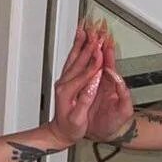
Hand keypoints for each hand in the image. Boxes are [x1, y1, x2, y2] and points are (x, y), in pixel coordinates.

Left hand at [48, 20, 105, 144]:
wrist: (60, 133)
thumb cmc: (71, 129)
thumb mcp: (78, 119)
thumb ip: (85, 101)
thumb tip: (92, 83)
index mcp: (68, 92)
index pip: (85, 73)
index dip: (95, 61)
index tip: (102, 49)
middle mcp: (64, 84)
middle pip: (80, 60)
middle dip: (90, 45)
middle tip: (98, 30)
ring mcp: (64, 81)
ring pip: (74, 57)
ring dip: (81, 42)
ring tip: (87, 27)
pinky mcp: (66, 80)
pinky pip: (72, 60)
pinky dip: (76, 48)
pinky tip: (79, 40)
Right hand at [84, 31, 134, 140]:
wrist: (108, 133)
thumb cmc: (116, 123)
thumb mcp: (124, 110)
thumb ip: (123, 93)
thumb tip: (115, 76)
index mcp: (112, 83)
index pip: (109, 62)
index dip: (106, 49)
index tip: (103, 37)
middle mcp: (104, 80)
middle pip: (101, 56)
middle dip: (97, 40)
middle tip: (94, 26)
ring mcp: (95, 83)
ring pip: (92, 60)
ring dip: (89, 46)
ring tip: (86, 32)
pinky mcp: (87, 88)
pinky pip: (83, 70)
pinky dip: (81, 59)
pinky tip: (78, 50)